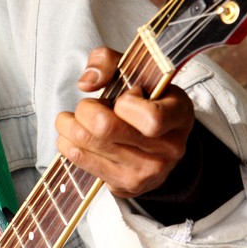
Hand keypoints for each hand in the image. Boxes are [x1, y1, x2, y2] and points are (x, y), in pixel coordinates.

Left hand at [54, 47, 194, 197]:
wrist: (161, 140)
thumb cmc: (146, 100)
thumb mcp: (135, 71)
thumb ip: (108, 61)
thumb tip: (87, 83)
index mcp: (178, 115)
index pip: (150, 118)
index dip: (125, 103)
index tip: (123, 98)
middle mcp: (168, 148)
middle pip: (105, 129)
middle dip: (84, 110)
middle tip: (86, 106)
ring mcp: (149, 172)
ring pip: (87, 145)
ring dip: (69, 126)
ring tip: (72, 119)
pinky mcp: (127, 186)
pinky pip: (82, 161)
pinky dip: (68, 144)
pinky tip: (72, 136)